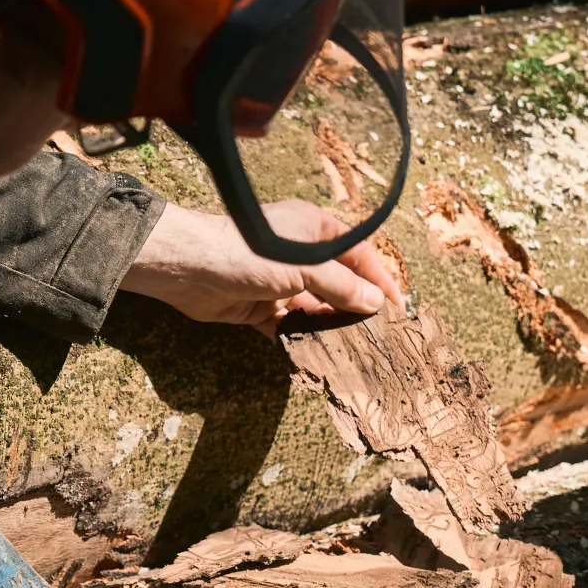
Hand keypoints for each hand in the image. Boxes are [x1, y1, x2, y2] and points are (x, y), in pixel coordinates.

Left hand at [120, 200, 404, 337]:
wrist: (189, 267)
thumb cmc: (249, 252)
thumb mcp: (304, 266)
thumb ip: (340, 285)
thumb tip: (375, 303)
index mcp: (314, 230)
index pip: (359, 254)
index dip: (380, 279)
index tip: (399, 307)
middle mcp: (299, 255)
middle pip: (337, 284)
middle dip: (355, 308)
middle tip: (380, 338)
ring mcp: (278, 283)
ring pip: (314, 309)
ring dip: (330, 327)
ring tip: (354, 353)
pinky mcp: (259, 308)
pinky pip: (287, 327)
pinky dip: (300, 340)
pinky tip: (318, 357)